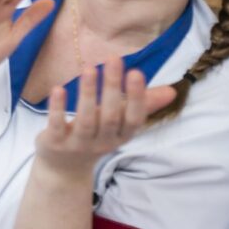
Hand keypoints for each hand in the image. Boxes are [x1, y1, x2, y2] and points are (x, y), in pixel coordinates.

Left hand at [34, 57, 176, 177]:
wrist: (65, 169)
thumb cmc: (96, 136)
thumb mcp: (119, 123)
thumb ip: (143, 105)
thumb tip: (172, 91)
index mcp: (121, 135)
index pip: (133, 118)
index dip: (136, 97)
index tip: (136, 72)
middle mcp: (103, 142)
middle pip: (111, 116)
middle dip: (112, 87)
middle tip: (114, 59)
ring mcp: (78, 144)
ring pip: (86, 120)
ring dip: (88, 94)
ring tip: (89, 68)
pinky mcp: (56, 144)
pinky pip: (57, 125)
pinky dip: (58, 109)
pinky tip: (58, 89)